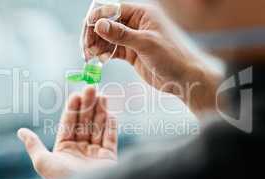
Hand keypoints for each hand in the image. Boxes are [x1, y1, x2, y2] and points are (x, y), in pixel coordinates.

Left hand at [18, 87, 116, 178]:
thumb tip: (21, 131)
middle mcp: (81, 150)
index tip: (76, 94)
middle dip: (88, 105)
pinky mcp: (110, 158)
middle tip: (92, 88)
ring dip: (101, 112)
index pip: (69, 124)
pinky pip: (111, 139)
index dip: (73, 109)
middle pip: (85, 123)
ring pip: (99, 127)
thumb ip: (34, 145)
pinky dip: (111, 127)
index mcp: (65, 149)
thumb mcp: (43, 162)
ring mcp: (96, 153)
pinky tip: (111, 113)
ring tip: (103, 96)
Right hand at [84, 3, 221, 116]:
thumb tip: (98, 24)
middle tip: (87, 49)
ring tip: (90, 57)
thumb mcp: (146, 43)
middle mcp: (135, 23)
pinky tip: (99, 61)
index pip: (112, 8)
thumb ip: (122, 34)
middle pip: (106, 22)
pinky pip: (112, 49)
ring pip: (106, 37)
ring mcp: (132, 38)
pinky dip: (103, 54)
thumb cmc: (172, 57)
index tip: (87, 32)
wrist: (184, 78)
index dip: (97, 18)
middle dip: (94, 34)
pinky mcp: (131, 52)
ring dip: (96, 45)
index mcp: (141, 13)